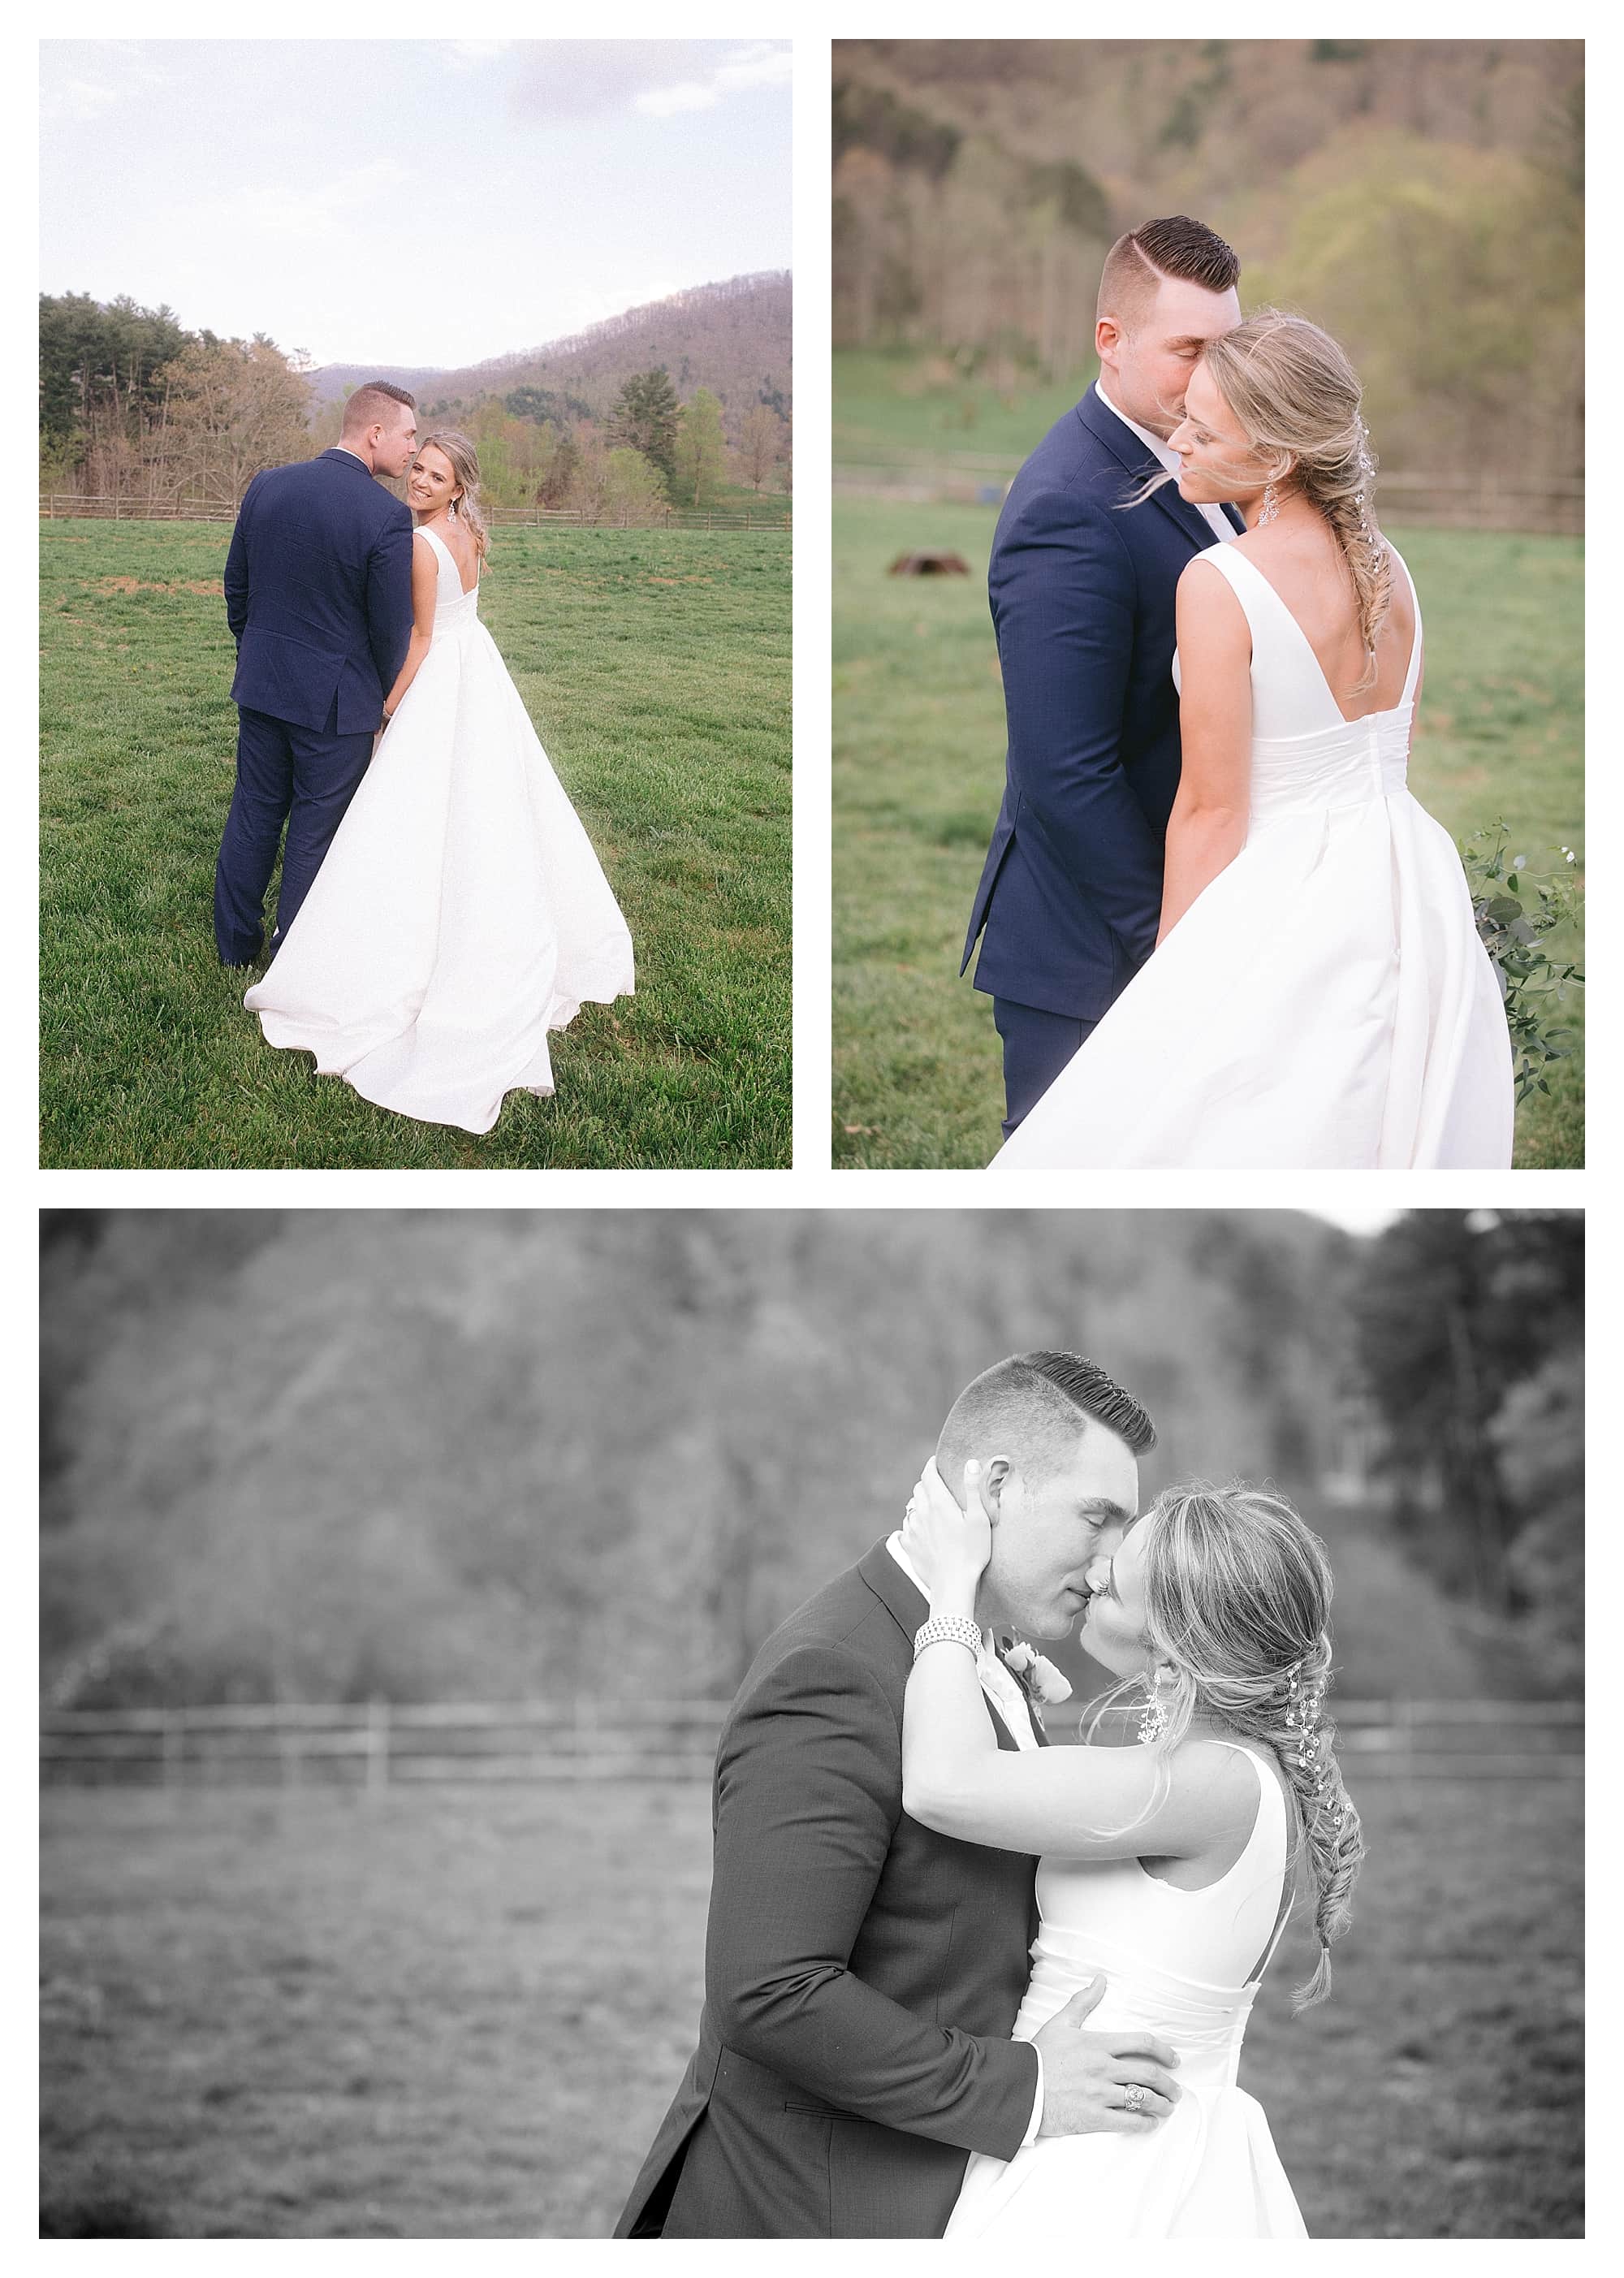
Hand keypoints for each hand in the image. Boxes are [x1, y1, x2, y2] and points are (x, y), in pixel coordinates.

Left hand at [902, 1457, 992, 1597]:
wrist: (953, 1585)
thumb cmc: (971, 1552)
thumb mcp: (979, 1518)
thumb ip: (973, 1489)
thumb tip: (970, 1462)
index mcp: (938, 1503)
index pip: (928, 1474)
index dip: (932, 1465)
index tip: (936, 1462)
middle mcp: (921, 1513)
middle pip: (919, 1488)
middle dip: (927, 1482)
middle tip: (939, 1485)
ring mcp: (912, 1529)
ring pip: (911, 1507)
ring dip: (920, 1503)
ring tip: (932, 1508)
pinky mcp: (908, 1545)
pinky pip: (906, 1527)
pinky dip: (914, 1523)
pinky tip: (922, 1529)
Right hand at [1031, 1976, 1180, 2136]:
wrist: (1019, 2088)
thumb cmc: (1039, 2055)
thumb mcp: (1060, 2023)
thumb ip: (1083, 2002)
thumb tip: (1101, 1980)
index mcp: (1098, 2044)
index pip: (1142, 2043)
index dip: (1164, 2051)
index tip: (1174, 2060)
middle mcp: (1103, 2068)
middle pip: (1148, 2074)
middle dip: (1168, 2084)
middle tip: (1175, 2090)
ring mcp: (1099, 2094)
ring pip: (1142, 2099)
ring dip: (1161, 2105)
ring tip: (1167, 2108)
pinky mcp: (1093, 2118)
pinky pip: (1127, 2122)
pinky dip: (1144, 2123)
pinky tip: (1151, 2123)